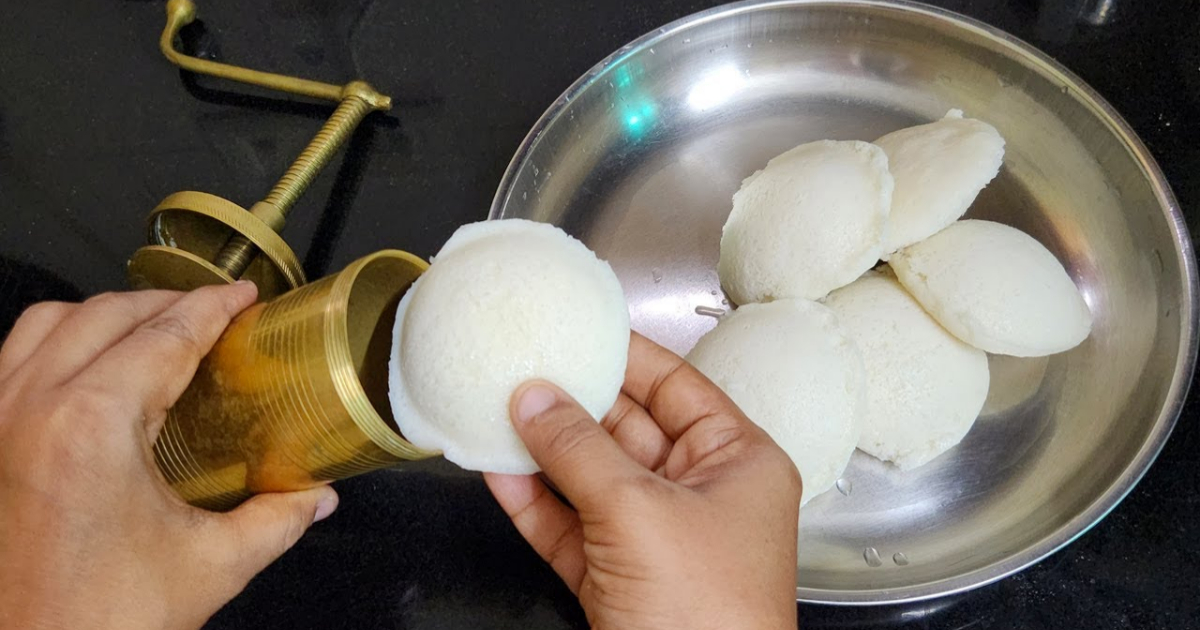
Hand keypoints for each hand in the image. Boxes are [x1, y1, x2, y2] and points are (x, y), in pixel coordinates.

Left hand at [0, 284, 337, 629]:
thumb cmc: (95, 620)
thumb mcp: (212, 565)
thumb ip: (276, 520)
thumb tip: (315, 497)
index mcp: (92, 424)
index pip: (166, 334)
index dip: (214, 307)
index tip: (242, 297)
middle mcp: (32, 407)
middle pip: (110, 313)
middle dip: (170, 303)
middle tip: (215, 316)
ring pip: (50, 321)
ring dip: (109, 312)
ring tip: (154, 328)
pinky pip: (13, 356)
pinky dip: (57, 339)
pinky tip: (90, 363)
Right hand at [485, 334, 800, 629]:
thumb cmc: (707, 616)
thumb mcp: (640, 513)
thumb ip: (580, 450)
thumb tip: (535, 399)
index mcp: (736, 462)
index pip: (675, 386)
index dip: (625, 353)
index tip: (578, 325)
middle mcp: (700, 494)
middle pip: (626, 428)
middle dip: (571, 401)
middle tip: (521, 366)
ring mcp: (656, 538)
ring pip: (590, 478)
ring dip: (542, 450)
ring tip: (496, 410)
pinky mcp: (617, 579)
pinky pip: (570, 527)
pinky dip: (534, 503)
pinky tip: (498, 471)